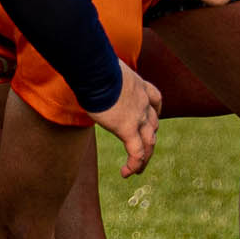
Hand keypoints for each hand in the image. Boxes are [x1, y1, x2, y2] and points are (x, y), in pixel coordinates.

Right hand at [91, 60, 160, 177]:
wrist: (95, 69)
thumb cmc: (92, 64)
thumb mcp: (101, 67)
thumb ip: (100, 74)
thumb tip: (84, 70)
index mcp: (139, 85)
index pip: (155, 99)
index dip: (155, 110)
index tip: (153, 117)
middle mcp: (143, 101)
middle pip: (154, 125)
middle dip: (149, 139)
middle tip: (144, 150)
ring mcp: (138, 116)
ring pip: (149, 142)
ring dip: (145, 157)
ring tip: (138, 170)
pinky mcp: (127, 129)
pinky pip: (136, 152)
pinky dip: (134, 165)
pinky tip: (125, 174)